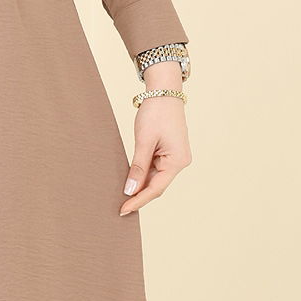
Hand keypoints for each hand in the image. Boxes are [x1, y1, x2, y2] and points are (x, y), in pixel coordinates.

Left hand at [119, 64, 191, 215]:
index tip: (124, 210)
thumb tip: (130, 190)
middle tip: (120, 208)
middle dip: (139, 195)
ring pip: (155, 177)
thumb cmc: (156, 112)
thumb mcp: (143, 140)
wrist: (164, 90)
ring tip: (123, 196)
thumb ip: (137, 167)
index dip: (139, 200)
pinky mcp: (169, 151)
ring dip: (140, 184)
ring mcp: (175, 156)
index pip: (156, 188)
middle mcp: (180, 162)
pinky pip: (155, 167)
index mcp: (177, 161)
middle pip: (157, 185)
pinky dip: (143, 173)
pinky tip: (131, 179)